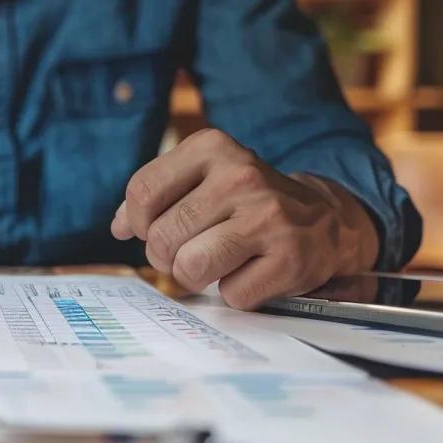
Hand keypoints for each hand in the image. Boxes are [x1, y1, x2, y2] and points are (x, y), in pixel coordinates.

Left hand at [109, 128, 378, 309]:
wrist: (324, 220)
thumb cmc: (247, 204)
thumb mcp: (204, 179)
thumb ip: (155, 197)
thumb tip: (118, 227)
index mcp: (213, 148)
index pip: (142, 193)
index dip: (137, 223)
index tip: (153, 230)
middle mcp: (241, 176)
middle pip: (161, 236)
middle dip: (166, 256)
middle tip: (191, 251)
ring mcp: (268, 217)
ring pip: (189, 267)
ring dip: (195, 277)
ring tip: (217, 264)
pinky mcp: (290, 259)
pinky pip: (231, 294)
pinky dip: (236, 293)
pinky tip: (253, 272)